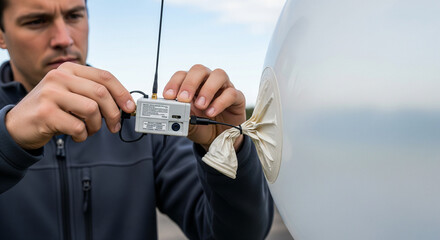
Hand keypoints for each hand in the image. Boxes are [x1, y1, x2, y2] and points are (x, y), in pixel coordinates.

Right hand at [5, 62, 134, 149]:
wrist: (18, 124)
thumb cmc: (52, 110)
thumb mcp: (72, 95)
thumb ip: (93, 94)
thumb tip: (125, 105)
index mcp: (69, 69)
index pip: (105, 76)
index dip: (122, 92)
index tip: (130, 107)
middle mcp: (59, 77)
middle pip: (101, 93)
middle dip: (113, 113)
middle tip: (114, 126)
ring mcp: (51, 94)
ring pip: (92, 110)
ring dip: (96, 126)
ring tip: (89, 130)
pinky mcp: (46, 113)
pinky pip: (78, 126)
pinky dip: (83, 135)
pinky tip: (76, 135)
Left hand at [163, 64, 245, 149]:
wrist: (218, 139)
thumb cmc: (202, 126)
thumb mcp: (189, 125)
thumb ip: (183, 117)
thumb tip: (176, 111)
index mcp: (193, 85)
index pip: (182, 75)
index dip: (174, 83)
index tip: (168, 96)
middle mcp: (207, 82)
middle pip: (199, 70)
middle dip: (190, 83)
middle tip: (184, 98)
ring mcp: (223, 87)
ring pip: (218, 74)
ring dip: (208, 89)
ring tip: (201, 105)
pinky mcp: (237, 97)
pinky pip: (231, 93)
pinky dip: (220, 102)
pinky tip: (211, 113)